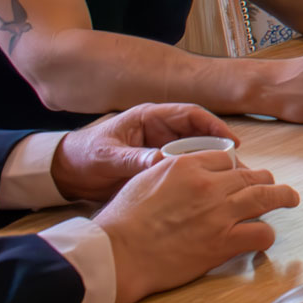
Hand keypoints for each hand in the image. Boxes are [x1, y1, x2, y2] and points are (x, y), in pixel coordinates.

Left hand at [53, 103, 235, 201]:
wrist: (65, 174)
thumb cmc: (83, 157)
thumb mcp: (107, 157)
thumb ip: (133, 158)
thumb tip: (162, 161)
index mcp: (149, 117)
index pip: (191, 114)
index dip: (214, 126)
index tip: (231, 142)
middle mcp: (159, 129)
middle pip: (199, 133)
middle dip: (218, 148)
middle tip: (236, 167)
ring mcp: (160, 146)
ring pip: (195, 151)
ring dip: (211, 163)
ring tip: (228, 180)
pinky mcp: (158, 163)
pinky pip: (184, 166)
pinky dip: (197, 175)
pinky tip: (207, 188)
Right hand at [95, 152, 298, 302]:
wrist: (117, 253)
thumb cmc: (123, 220)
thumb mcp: (147, 178)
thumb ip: (175, 170)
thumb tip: (192, 172)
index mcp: (188, 165)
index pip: (228, 159)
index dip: (237, 169)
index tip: (240, 177)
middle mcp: (209, 185)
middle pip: (252, 175)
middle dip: (265, 181)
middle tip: (271, 186)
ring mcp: (219, 214)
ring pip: (267, 197)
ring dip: (283, 197)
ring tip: (290, 199)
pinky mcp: (223, 242)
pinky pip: (261, 233)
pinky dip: (266, 234)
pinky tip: (262, 236)